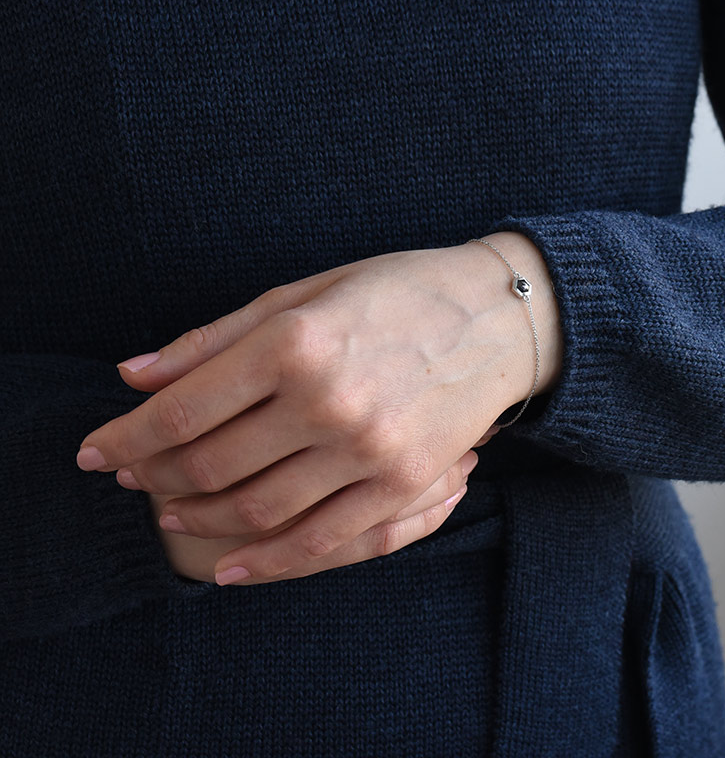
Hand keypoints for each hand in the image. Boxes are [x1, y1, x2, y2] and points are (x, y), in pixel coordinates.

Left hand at [76, 232, 561, 584]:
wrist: (495, 319)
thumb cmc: (395, 293)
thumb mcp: (304, 294)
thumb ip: (216, 339)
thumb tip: (133, 376)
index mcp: (297, 341)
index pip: (183, 408)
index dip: (125, 436)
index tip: (95, 452)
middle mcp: (328, 400)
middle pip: (211, 464)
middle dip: (155, 477)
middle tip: (132, 478)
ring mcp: (369, 450)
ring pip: (256, 510)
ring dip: (198, 519)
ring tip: (170, 514)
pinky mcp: (402, 484)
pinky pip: (320, 542)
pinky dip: (266, 562)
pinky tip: (230, 566)